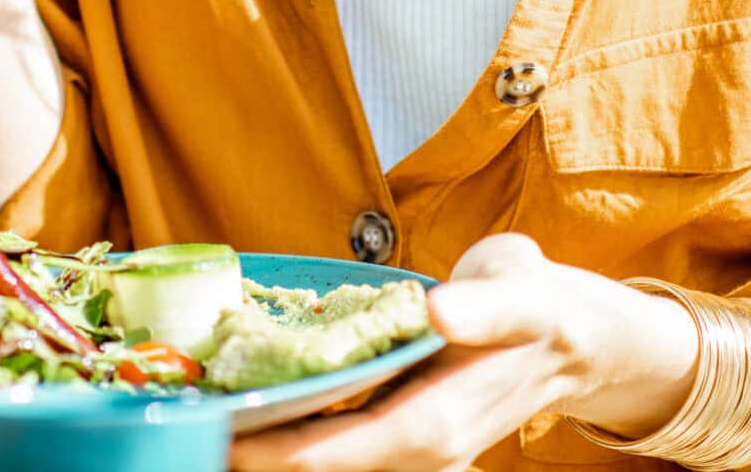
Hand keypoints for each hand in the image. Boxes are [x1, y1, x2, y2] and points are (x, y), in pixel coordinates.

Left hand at [228, 234, 696, 471]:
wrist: (572, 335)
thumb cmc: (541, 310)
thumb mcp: (521, 295)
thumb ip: (483, 307)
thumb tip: (439, 312)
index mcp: (436, 424)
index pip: (336, 452)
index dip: (272, 449)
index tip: (214, 433)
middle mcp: (414, 447)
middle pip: (313, 463)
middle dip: (248, 448)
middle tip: (178, 420)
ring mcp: (403, 442)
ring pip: (318, 453)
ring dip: (261, 440)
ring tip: (192, 412)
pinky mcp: (394, 427)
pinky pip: (329, 434)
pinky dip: (286, 424)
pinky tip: (241, 400)